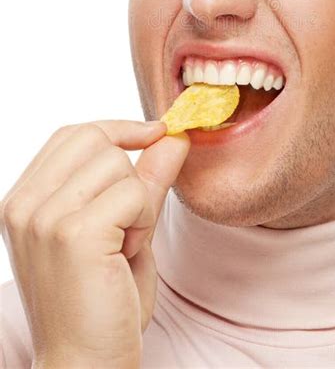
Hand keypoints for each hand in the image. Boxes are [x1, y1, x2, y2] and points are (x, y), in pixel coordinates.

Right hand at [0, 119, 189, 367]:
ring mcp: (43, 217)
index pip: (72, 134)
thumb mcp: (124, 227)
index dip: (117, 128)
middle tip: (130, 220)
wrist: (85, 366)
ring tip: (123, 245)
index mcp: (23, 200)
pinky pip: (133, 193)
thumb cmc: (102, 302)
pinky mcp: (72, 233)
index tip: (154, 132)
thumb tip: (173, 135)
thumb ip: (144, 179)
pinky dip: (143, 220)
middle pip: (94, 138)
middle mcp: (23, 204)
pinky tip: (126, 255)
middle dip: (128, 168)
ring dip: (137, 201)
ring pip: (117, 163)